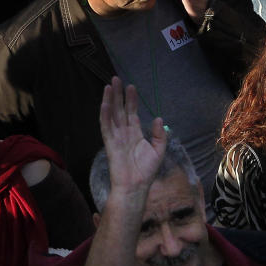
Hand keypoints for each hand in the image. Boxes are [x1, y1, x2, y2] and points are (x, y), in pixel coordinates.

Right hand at [99, 77, 166, 200]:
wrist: (136, 186)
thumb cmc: (146, 171)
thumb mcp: (159, 151)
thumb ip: (160, 135)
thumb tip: (160, 119)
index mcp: (135, 133)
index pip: (132, 112)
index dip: (132, 100)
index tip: (131, 87)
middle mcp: (124, 132)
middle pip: (120, 109)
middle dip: (118, 94)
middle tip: (116, 79)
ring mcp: (116, 136)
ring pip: (111, 114)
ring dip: (110, 99)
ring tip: (109, 85)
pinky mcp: (109, 142)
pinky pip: (106, 126)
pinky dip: (105, 114)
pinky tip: (105, 103)